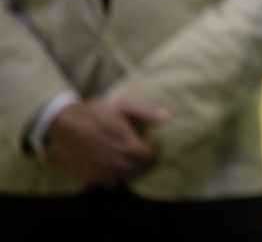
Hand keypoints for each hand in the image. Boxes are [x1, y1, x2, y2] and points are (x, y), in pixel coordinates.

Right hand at [43, 98, 168, 186]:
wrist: (65, 122)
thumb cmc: (96, 112)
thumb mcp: (123, 107)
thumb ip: (146, 113)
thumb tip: (168, 118)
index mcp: (130, 148)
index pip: (150, 157)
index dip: (148, 150)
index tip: (144, 144)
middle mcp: (118, 164)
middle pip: (137, 170)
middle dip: (138, 161)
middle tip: (134, 152)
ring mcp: (102, 173)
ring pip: (122, 178)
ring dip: (124, 171)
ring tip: (121, 159)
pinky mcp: (88, 179)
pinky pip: (104, 183)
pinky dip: (108, 177)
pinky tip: (106, 165)